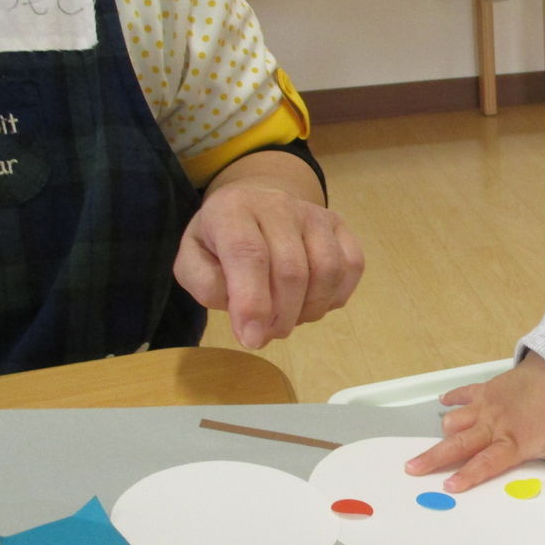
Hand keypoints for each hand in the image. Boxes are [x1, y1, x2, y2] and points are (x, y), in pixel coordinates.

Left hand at [173, 155, 363, 347]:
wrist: (255, 206)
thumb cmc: (220, 241)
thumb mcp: (194, 260)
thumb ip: (206, 285)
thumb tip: (244, 314)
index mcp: (232, 210)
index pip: (248, 254)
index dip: (252, 301)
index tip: (251, 339)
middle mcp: (278, 205)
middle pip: (292, 269)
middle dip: (281, 316)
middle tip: (266, 335)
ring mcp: (314, 213)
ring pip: (327, 270)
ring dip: (310, 309)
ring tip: (288, 319)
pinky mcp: (339, 225)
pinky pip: (351, 266)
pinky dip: (334, 297)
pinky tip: (312, 302)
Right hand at [405, 352, 544, 494]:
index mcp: (512, 441)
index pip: (486, 463)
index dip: (467, 475)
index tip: (448, 486)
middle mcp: (494, 424)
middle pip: (458, 443)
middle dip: (434, 457)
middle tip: (412, 468)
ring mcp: (486, 405)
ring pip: (455, 419)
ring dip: (446, 430)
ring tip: (437, 442)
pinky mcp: (485, 389)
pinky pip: (462, 393)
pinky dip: (452, 398)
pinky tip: (443, 403)